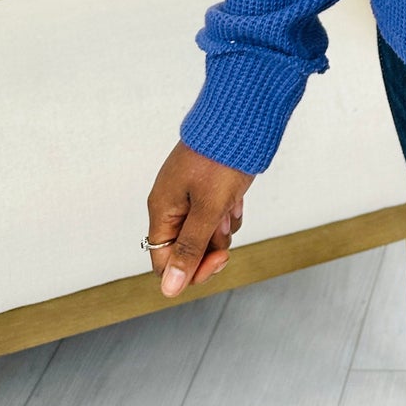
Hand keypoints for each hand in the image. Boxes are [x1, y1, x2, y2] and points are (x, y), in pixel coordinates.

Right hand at [145, 141, 254, 298]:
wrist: (242, 115)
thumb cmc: (220, 158)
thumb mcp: (207, 209)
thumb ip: (189, 249)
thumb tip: (169, 289)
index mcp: (162, 209)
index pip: (165, 260)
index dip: (190, 269)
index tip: (219, 260)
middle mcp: (173, 204)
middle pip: (188, 248)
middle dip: (211, 242)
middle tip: (225, 224)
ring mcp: (192, 194)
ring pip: (207, 231)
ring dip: (223, 224)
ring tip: (230, 200)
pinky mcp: (210, 186)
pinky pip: (219, 213)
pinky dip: (230, 209)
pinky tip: (237, 194)